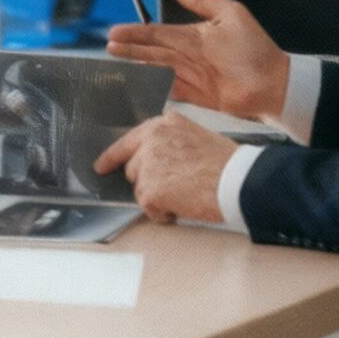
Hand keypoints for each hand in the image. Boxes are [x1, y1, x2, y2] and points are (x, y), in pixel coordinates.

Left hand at [94, 112, 235, 223]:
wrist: (238, 181)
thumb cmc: (226, 163)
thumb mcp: (195, 137)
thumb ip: (170, 143)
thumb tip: (154, 162)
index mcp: (164, 124)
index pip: (129, 140)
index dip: (113, 156)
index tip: (100, 166)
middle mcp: (152, 140)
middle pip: (134, 168)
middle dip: (148, 180)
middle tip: (176, 186)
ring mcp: (148, 164)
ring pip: (140, 189)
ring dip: (157, 197)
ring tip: (186, 194)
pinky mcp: (149, 189)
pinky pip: (148, 208)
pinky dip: (162, 213)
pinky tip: (183, 205)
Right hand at [106, 0, 289, 121]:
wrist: (274, 82)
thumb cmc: (256, 48)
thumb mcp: (230, 14)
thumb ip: (202, 1)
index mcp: (194, 35)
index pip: (159, 32)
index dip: (137, 32)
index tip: (116, 31)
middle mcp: (188, 55)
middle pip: (153, 51)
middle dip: (131, 48)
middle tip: (109, 47)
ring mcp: (190, 76)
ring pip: (157, 69)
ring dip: (137, 65)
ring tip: (116, 62)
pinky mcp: (195, 96)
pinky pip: (169, 91)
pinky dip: (153, 88)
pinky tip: (137, 85)